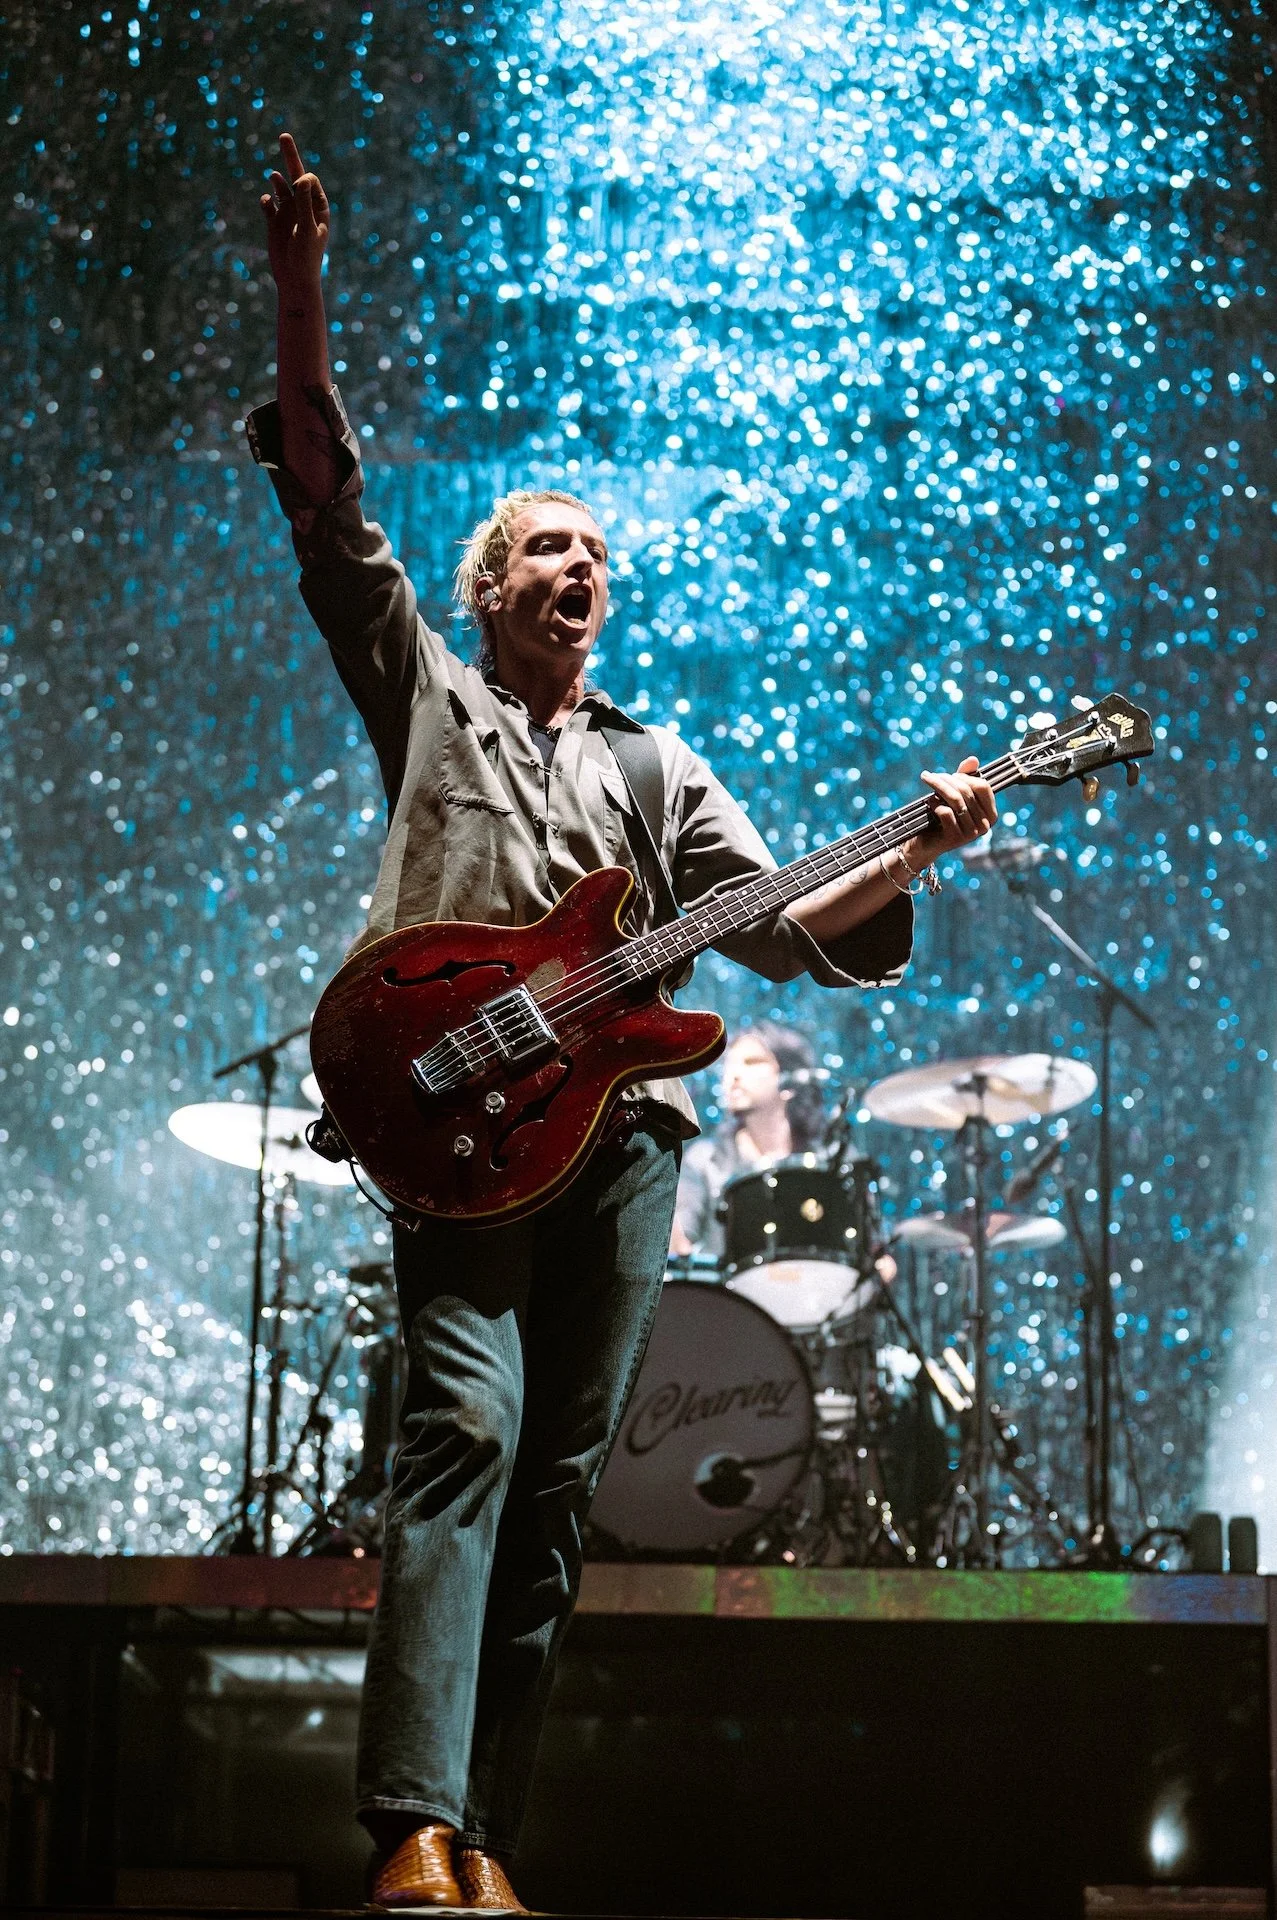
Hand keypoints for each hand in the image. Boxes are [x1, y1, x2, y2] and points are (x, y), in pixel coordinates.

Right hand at [260, 132, 329, 288]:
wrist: (294, 279)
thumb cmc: (306, 257)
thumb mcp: (307, 229)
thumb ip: (303, 203)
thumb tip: (300, 177)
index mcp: (318, 208)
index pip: (310, 181)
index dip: (303, 179)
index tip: (299, 185)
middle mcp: (303, 207)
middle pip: (296, 176)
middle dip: (291, 157)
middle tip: (284, 135)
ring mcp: (288, 213)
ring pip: (281, 188)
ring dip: (277, 181)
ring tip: (274, 178)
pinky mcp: (274, 222)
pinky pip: (268, 204)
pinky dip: (266, 201)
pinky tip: (266, 204)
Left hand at [903, 755, 997, 866]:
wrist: (926, 843)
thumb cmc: (942, 816)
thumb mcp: (955, 795)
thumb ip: (965, 777)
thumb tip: (973, 759)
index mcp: (991, 814)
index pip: (983, 786)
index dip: (965, 777)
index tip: (951, 775)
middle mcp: (985, 825)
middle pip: (967, 791)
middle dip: (947, 779)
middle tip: (931, 776)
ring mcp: (971, 833)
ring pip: (956, 800)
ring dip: (938, 786)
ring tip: (927, 780)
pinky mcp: (955, 838)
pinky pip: (945, 812)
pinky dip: (934, 803)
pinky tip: (928, 803)